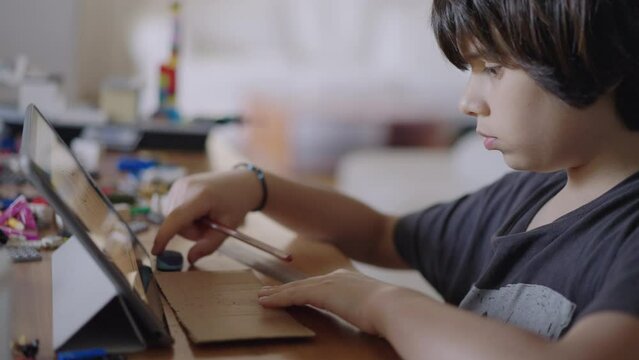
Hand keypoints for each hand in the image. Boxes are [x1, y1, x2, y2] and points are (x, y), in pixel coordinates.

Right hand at [151, 170, 260, 262]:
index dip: (165, 235)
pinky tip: (198, 210)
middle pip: (178, 224)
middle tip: (210, 224)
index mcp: (201, 196)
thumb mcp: (228, 226)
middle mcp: (185, 187)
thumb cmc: (235, 203)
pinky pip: (173, 212)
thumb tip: (190, 258)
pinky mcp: (175, 186)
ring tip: (205, 215)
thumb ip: (209, 244)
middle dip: (192, 231)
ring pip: (174, 220)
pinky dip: (185, 217)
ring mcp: (178, 185)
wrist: (239, 182)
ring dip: (189, 225)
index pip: (177, 217)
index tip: (156, 251)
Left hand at [258, 269, 399, 334]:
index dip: (304, 288)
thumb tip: (371, 321)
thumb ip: (367, 310)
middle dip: (285, 289)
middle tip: (268, 292)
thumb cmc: (390, 313)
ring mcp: (330, 283)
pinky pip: (294, 295)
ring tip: (262, 298)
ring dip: (277, 294)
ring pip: (295, 288)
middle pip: (305, 283)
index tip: (293, 292)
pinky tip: (266, 303)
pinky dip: (278, 299)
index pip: (320, 284)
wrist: (393, 306)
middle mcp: (338, 277)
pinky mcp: (322, 292)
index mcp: (350, 280)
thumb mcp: (376, 309)